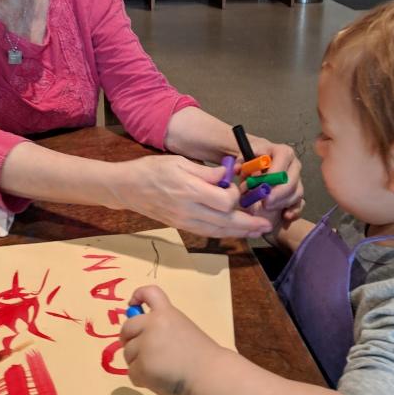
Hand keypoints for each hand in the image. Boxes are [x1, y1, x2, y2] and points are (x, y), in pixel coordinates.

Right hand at [114, 154, 273, 238]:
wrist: (127, 188)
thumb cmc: (152, 169)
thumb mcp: (179, 161)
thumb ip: (205, 171)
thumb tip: (227, 176)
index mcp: (189, 190)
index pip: (223, 201)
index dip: (235, 195)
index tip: (235, 186)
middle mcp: (188, 210)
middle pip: (225, 222)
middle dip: (248, 224)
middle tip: (265, 226)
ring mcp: (184, 221)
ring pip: (218, 231)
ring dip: (240, 233)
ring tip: (257, 231)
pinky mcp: (182, 226)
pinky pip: (207, 233)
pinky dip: (223, 233)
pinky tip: (236, 232)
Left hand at [120, 285, 224, 394]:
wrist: (208, 374)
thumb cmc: (200, 354)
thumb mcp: (182, 328)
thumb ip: (162, 327)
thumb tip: (138, 334)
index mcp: (166, 313)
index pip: (149, 293)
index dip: (138, 295)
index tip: (133, 304)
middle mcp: (152, 324)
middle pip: (127, 327)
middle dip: (128, 339)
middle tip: (139, 350)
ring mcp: (145, 344)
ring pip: (128, 353)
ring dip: (137, 362)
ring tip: (158, 369)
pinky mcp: (142, 365)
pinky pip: (132, 372)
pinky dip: (141, 378)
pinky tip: (156, 380)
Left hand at [244, 137, 304, 222]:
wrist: (263, 159)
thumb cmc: (255, 158)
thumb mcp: (247, 156)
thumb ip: (241, 162)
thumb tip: (237, 169)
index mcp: (283, 152)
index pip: (281, 166)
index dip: (272, 178)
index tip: (261, 187)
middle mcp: (294, 165)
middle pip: (291, 182)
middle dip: (277, 194)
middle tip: (265, 203)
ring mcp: (298, 179)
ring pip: (296, 193)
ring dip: (281, 203)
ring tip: (266, 206)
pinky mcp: (298, 192)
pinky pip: (301, 203)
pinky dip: (294, 211)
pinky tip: (285, 216)